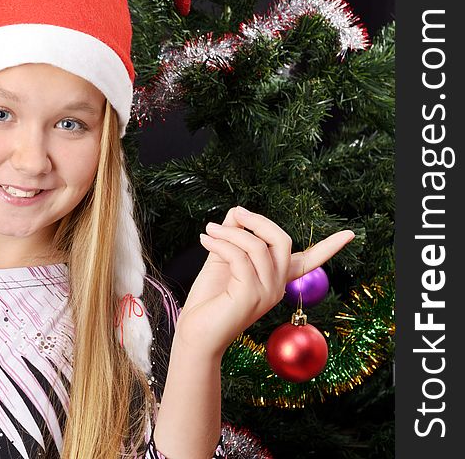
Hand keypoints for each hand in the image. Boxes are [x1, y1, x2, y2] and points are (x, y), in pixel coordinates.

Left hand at [174, 205, 354, 357]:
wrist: (196, 333)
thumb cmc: (210, 299)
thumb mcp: (223, 260)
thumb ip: (235, 236)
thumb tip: (238, 212)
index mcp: (277, 279)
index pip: (311, 261)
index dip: (330, 247)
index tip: (350, 233)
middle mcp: (277, 286)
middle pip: (283, 240)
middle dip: (258, 221)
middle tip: (235, 213)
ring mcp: (267, 292)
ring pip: (257, 246)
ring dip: (229, 232)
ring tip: (209, 231)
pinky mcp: (250, 296)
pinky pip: (239, 257)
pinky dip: (220, 243)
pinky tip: (205, 240)